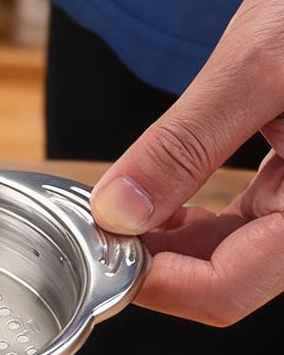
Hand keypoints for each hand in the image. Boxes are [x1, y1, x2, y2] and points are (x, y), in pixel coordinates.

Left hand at [90, 0, 283, 326]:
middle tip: (94, 228)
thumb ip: (185, 143)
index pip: (227, 288)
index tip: (99, 250)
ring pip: (223, 257)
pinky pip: (234, 227)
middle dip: (150, 264)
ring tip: (113, 212)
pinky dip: (186, 223)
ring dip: (163, 246)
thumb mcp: (260, 65)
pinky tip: (152, 204)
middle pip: (221, 280)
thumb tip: (117, 209)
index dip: (154, 284)